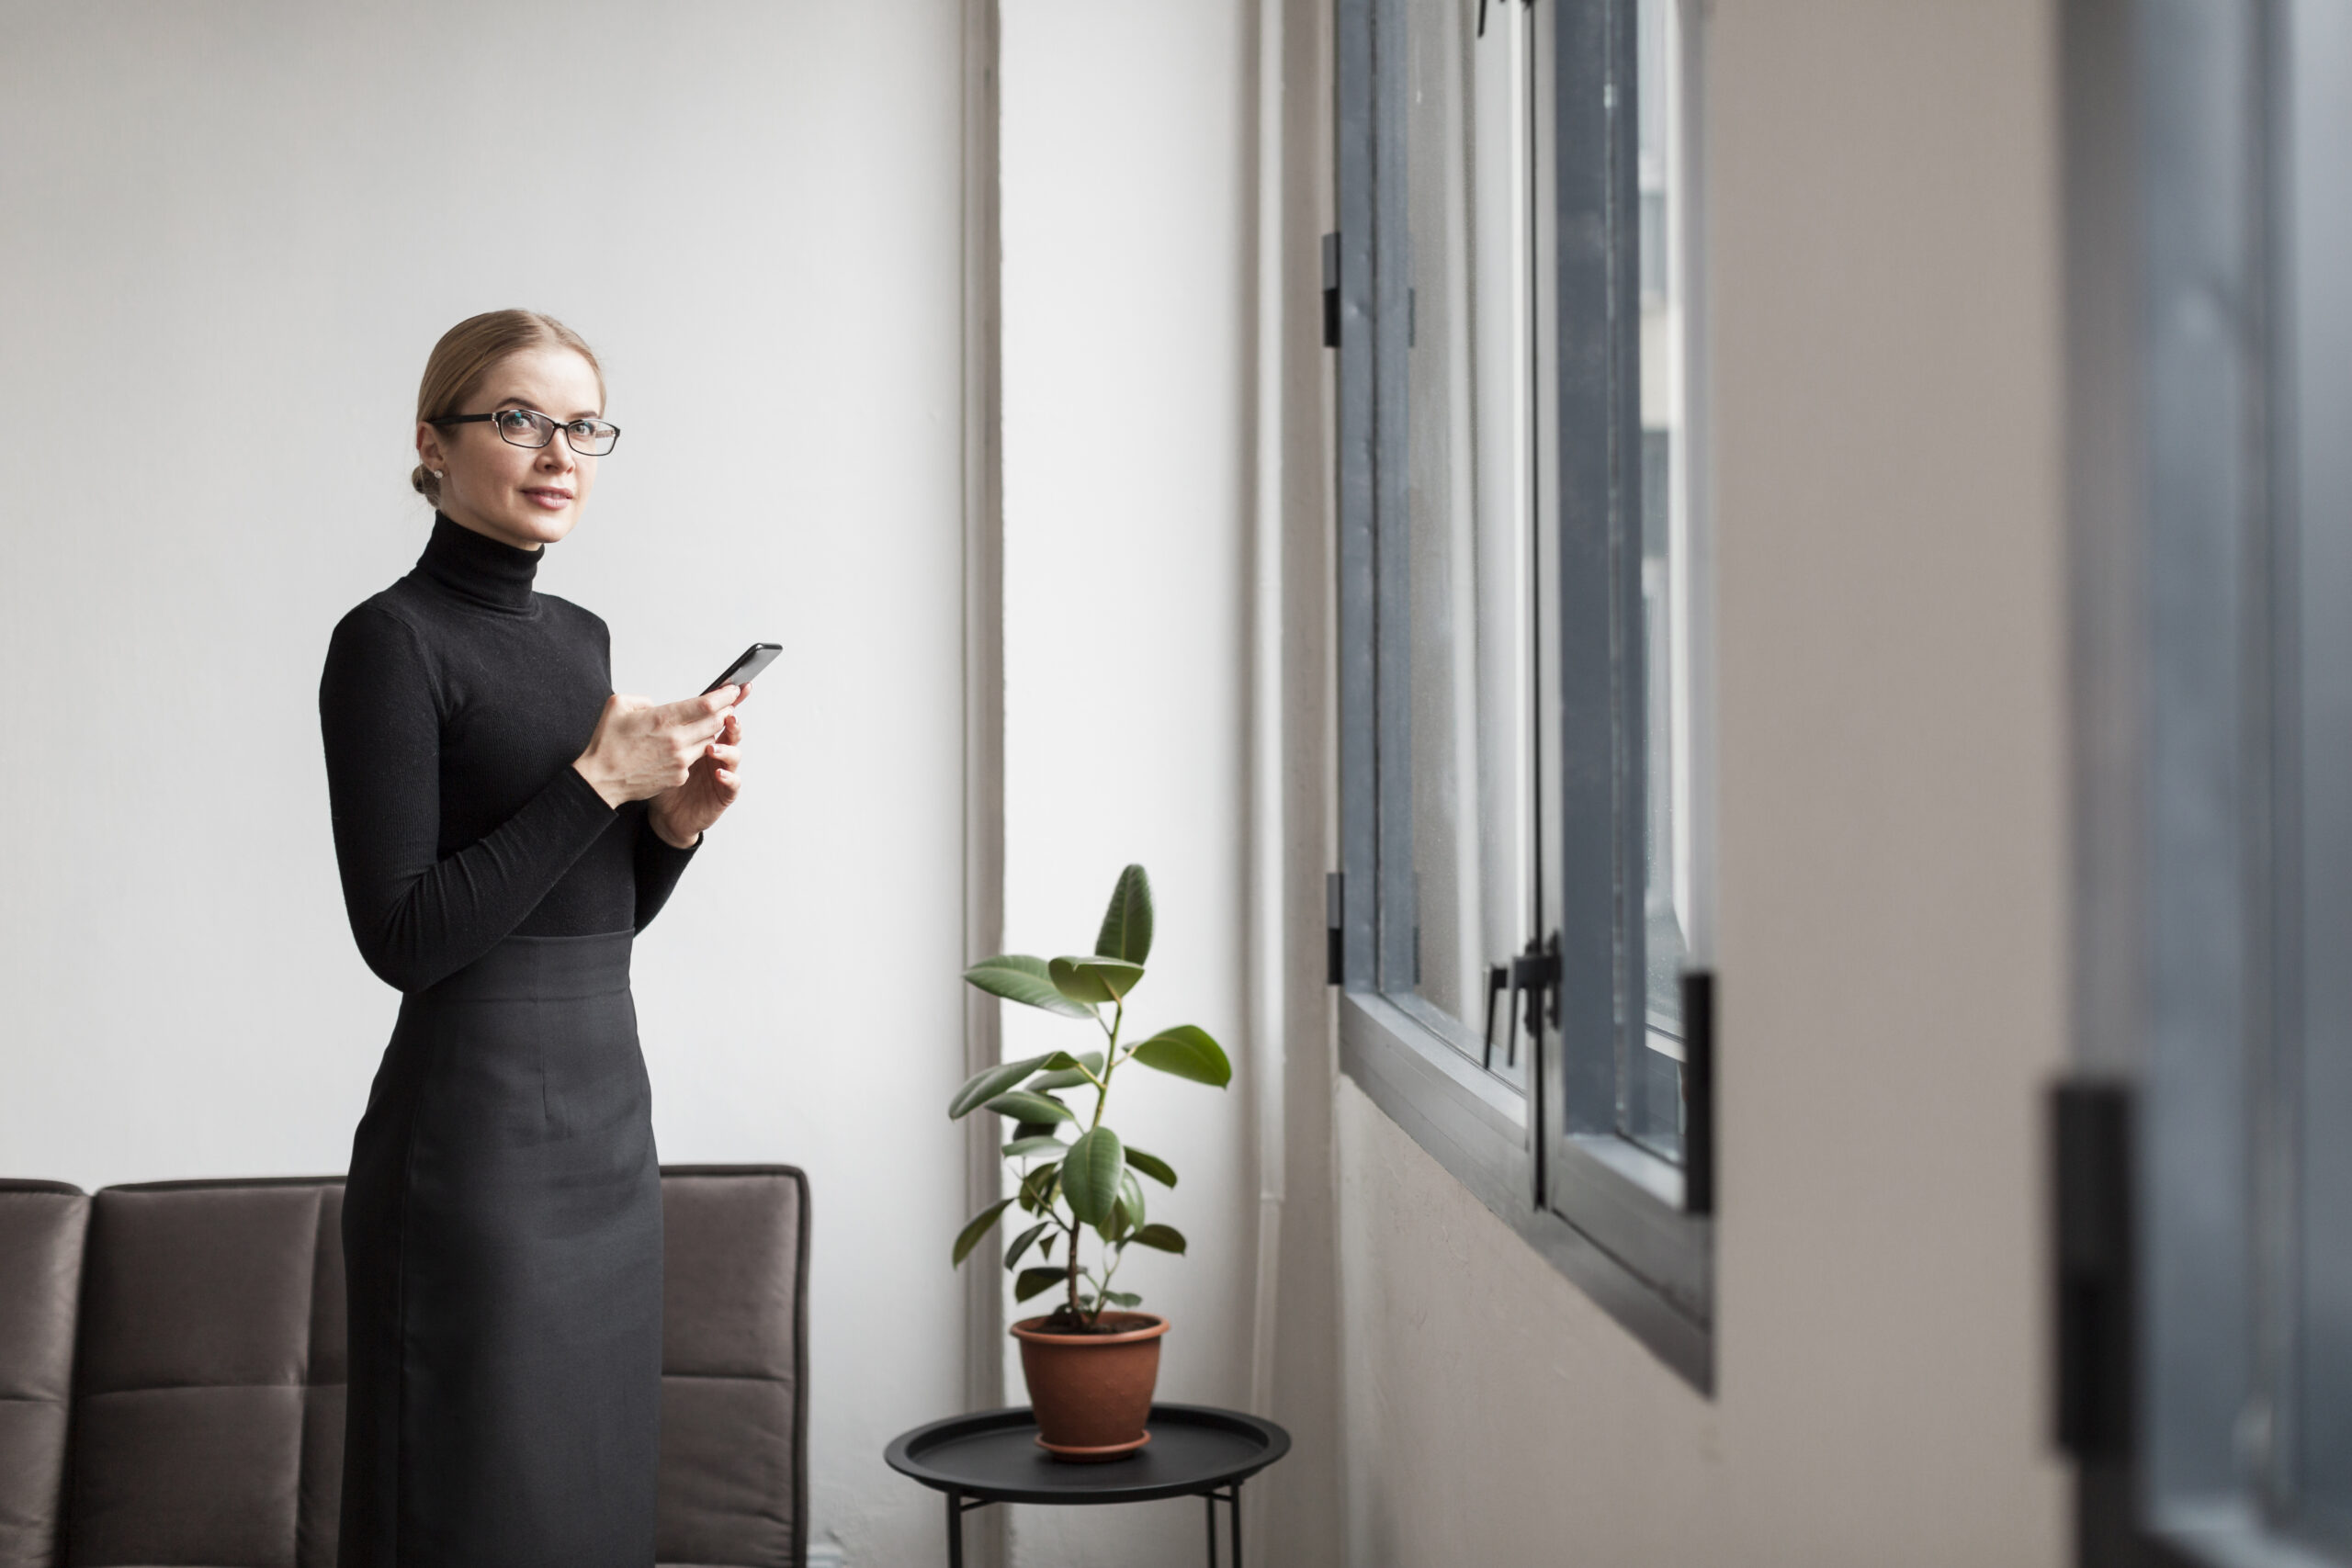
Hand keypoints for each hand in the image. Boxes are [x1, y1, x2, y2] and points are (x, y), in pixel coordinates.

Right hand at [573, 685, 737, 809]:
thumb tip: (656, 705)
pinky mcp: (679, 776)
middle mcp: (676, 740)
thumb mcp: (617, 706)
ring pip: (708, 740)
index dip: (724, 695)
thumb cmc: (607, 744)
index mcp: (662, 720)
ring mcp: (680, 761)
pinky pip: (694, 758)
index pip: (706, 704)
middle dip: (724, 711)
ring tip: (705, 723)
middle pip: (715, 722)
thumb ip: (642, 700)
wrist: (601, 780)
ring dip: (710, 730)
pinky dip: (693, 749)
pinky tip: (682, 746)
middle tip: (727, 703)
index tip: (732, 689)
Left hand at [648, 704, 746, 847]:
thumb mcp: (651, 749)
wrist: (665, 815)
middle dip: (731, 720)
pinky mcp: (723, 793)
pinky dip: (730, 777)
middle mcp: (715, 752)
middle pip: (731, 730)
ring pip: (735, 754)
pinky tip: (719, 773)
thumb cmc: (659, 780)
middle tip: (727, 713)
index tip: (734, 686)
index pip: (717, 714)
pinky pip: (734, 783)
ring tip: (713, 747)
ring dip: (727, 748)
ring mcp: (721, 771)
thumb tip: (649, 705)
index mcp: (700, 737)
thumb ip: (650, 724)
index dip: (728, 700)